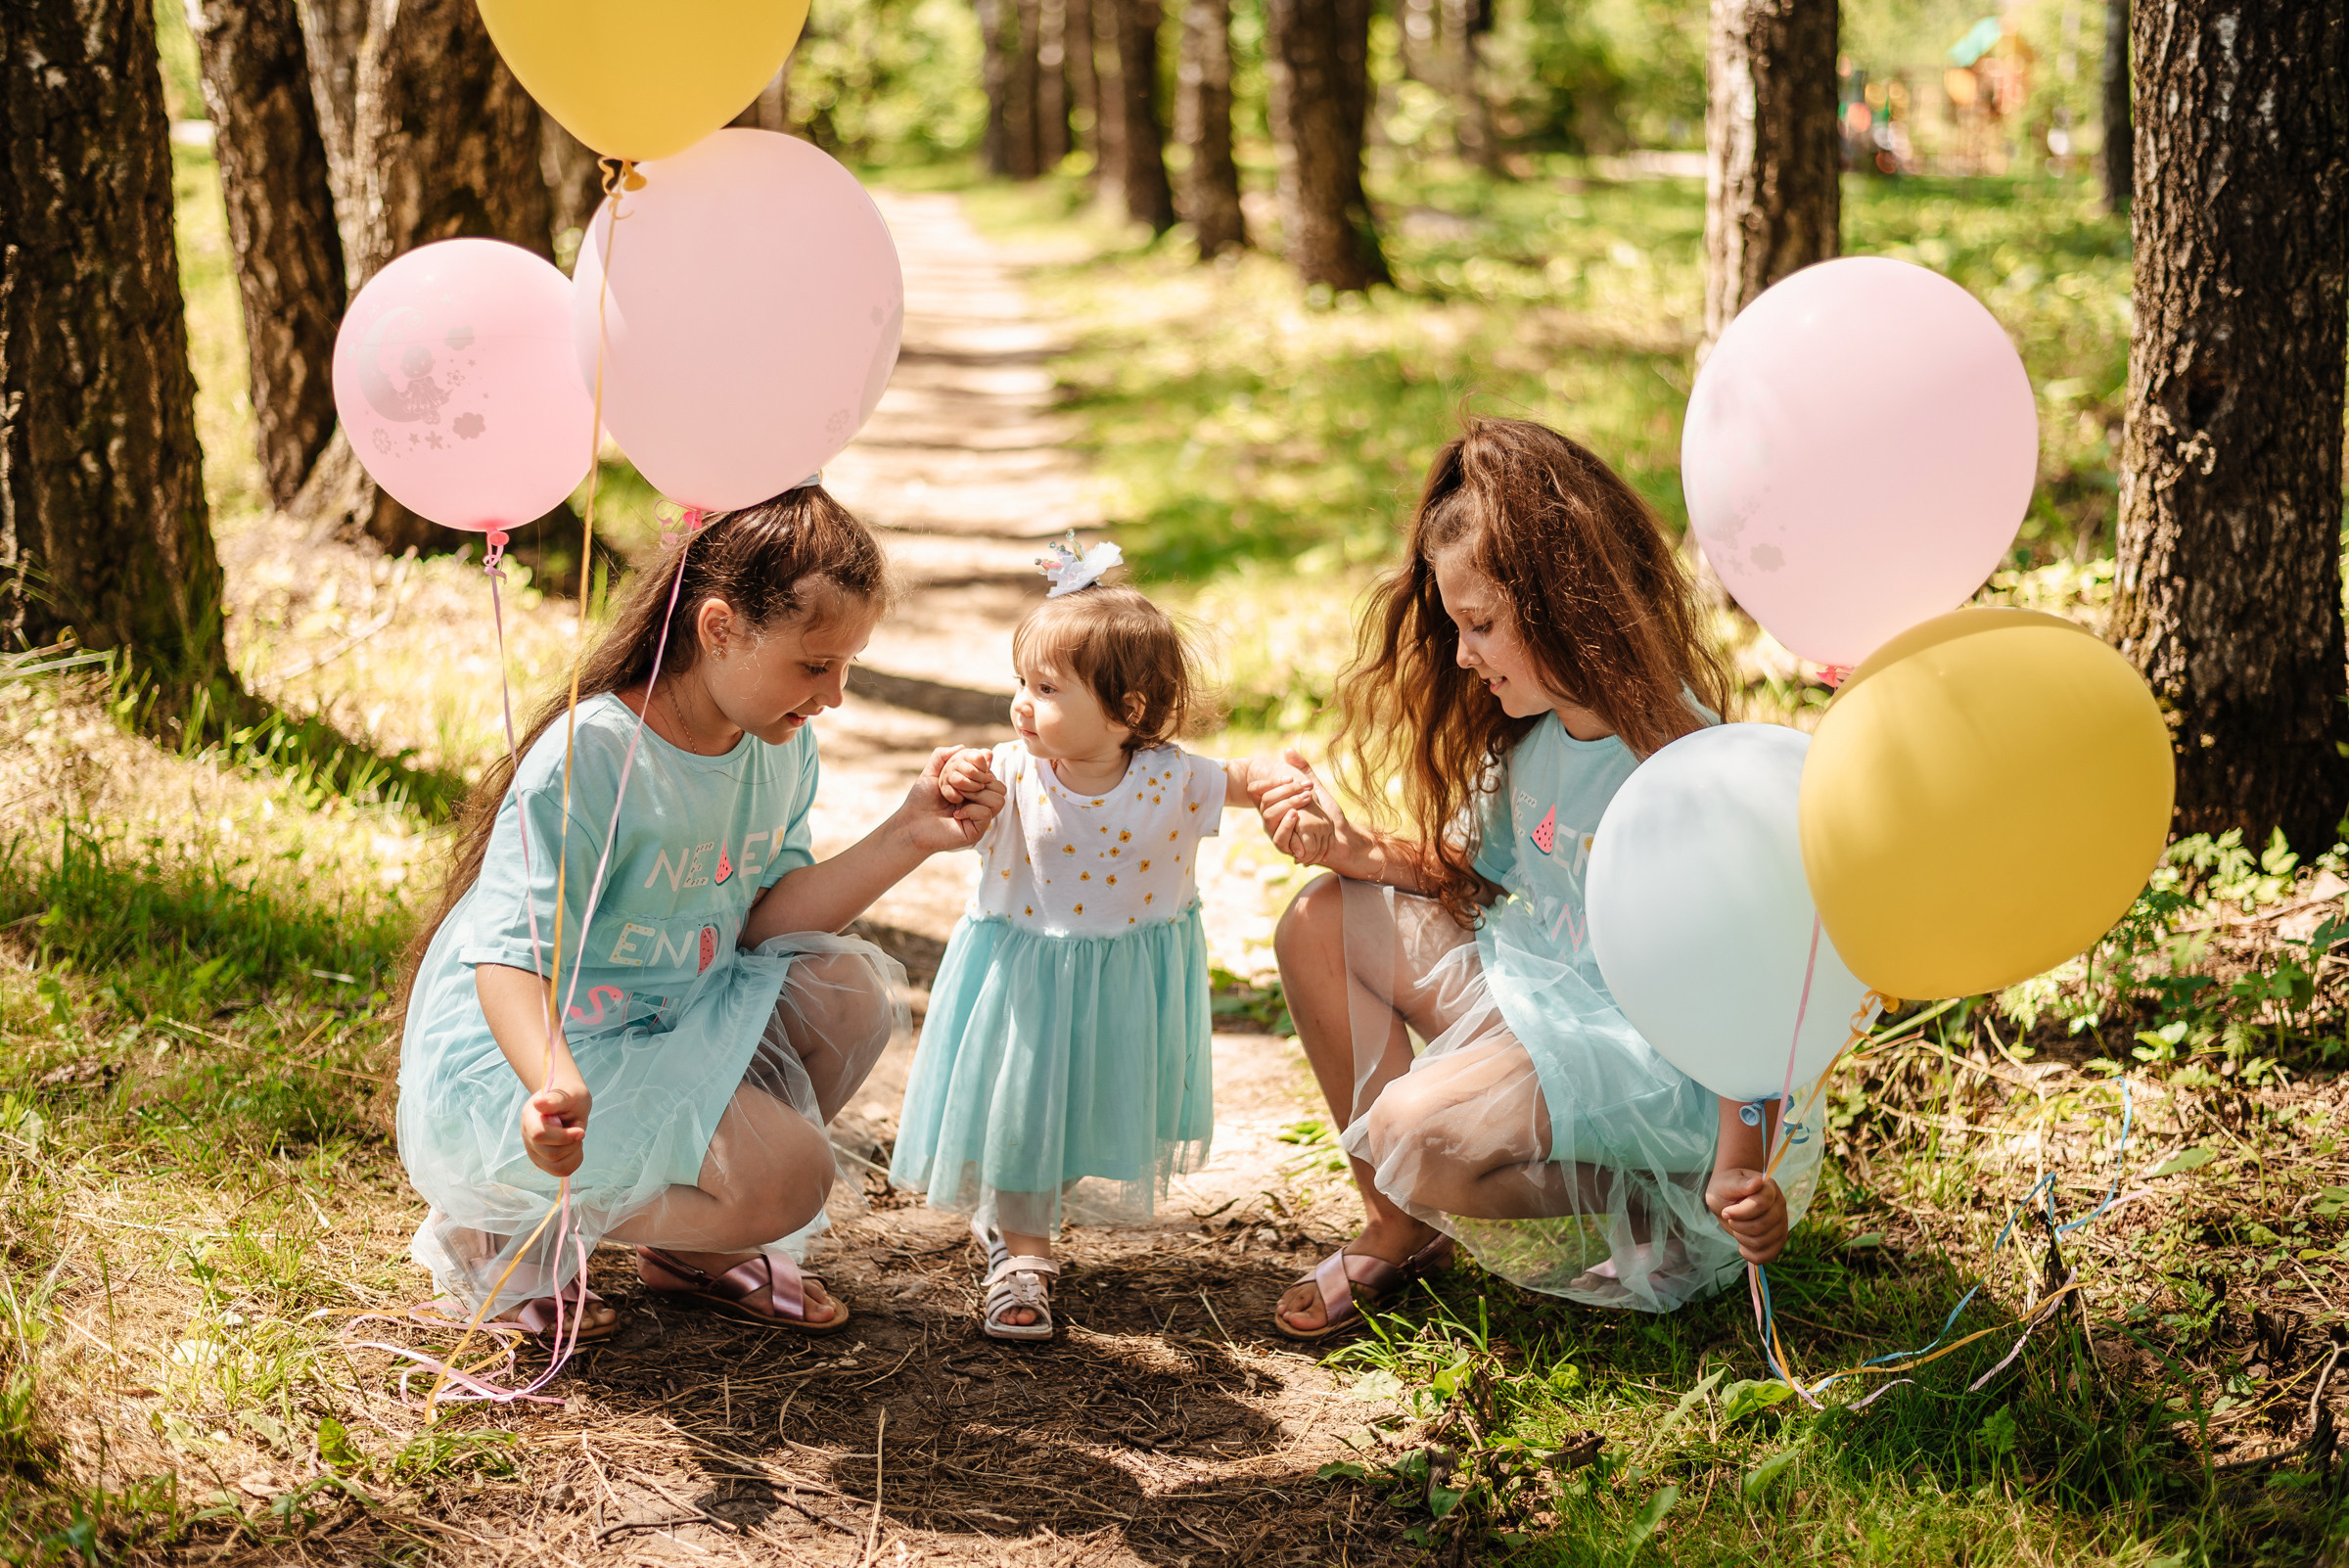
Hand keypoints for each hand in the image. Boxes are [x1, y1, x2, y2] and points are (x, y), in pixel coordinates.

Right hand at [521, 1080, 589, 1178]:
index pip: (540, 1135)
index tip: (581, 1130)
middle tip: (579, 1131)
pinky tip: (575, 1147)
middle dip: (572, 1145)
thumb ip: (556, 1100)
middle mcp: (527, 1135)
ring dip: (574, 1155)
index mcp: (531, 1116)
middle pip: (551, 1154)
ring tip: (576, 1140)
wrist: (566, 1099)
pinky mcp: (542, 1160)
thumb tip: (539, 1104)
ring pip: (556, 1167)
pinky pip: (559, 1171)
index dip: (564, 1137)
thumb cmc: (569, 1095)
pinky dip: (573, 1161)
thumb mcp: (568, 1093)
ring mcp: (533, 1150)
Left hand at [896, 745, 1007, 853]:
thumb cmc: (921, 800)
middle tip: (955, 786)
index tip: (958, 767)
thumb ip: (942, 755)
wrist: (910, 824)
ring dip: (975, 794)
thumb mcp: (930, 772)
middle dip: (975, 779)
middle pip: (1000, 785)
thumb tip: (962, 747)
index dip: (980, 765)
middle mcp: (981, 802)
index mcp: (974, 787)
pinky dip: (970, 810)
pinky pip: (986, 813)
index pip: (991, 771)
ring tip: (956, 799)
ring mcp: (981, 817)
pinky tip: (956, 814)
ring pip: (999, 798)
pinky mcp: (977, 831)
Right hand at [1260, 748, 1344, 866]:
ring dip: (1286, 805)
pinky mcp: (1286, 847)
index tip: (1289, 776)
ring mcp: (1276, 833)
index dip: (1267, 782)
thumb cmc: (1326, 813)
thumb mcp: (1314, 788)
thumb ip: (1302, 769)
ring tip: (1304, 798)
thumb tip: (1287, 750)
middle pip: (1265, 802)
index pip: (1257, 790)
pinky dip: (1286, 825)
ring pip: (1269, 817)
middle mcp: (1270, 819)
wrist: (1339, 837)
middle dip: (1284, 791)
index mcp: (1274, 804)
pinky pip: (1279, 838)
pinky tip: (1296, 815)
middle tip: (1305, 786)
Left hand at [1705, 1167, 1787, 1263]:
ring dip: (1741, 1238)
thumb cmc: (1727, 1188)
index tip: (1725, 1211)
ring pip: (1761, 1242)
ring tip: (1737, 1228)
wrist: (1729, 1198)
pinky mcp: (1778, 1240)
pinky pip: (1767, 1256)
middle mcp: (1780, 1206)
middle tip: (1730, 1218)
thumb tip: (1756, 1183)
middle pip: (1761, 1226)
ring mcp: (1781, 1224)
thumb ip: (1740, 1184)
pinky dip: (1750, 1254)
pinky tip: (1742, 1244)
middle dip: (1738, 1225)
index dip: (1739, 1212)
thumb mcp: (1727, 1183)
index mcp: (1770, 1189)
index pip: (1760, 1204)